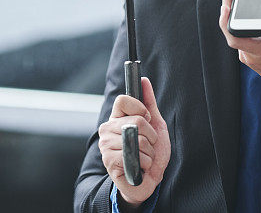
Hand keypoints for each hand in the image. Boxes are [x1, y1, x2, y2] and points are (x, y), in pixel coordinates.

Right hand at [98, 77, 170, 206]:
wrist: (148, 180)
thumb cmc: (150, 152)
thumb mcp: (154, 125)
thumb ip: (149, 103)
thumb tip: (144, 80)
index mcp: (116, 118)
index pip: (123, 100)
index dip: (140, 108)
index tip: (146, 119)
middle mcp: (107, 129)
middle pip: (136, 120)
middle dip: (150, 136)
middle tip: (147, 145)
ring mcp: (106, 146)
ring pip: (138, 140)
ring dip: (149, 152)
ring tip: (143, 158)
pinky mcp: (110, 162)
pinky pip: (136, 156)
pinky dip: (145, 163)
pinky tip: (140, 167)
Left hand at [218, 0, 260, 99]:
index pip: (236, 37)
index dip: (227, 21)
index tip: (227, 4)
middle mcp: (252, 54)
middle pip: (231, 29)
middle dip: (228, 3)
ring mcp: (247, 56)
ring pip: (232, 32)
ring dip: (231, 12)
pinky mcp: (247, 55)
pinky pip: (237, 36)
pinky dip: (236, 22)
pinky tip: (239, 7)